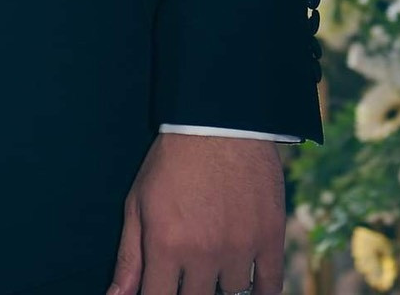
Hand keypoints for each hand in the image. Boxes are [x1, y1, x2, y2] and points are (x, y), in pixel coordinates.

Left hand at [107, 135, 285, 294]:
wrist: (219, 122)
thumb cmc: (172, 160)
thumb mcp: (138, 203)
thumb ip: (129, 256)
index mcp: (166, 246)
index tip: (162, 289)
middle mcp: (203, 254)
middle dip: (188, 293)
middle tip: (187, 277)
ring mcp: (239, 247)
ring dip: (221, 288)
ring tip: (214, 272)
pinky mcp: (270, 236)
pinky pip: (270, 284)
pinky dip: (262, 293)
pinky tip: (250, 288)